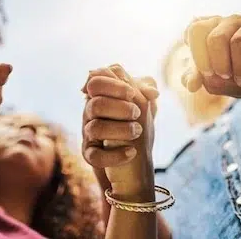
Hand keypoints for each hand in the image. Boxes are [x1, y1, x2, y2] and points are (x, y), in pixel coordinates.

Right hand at [82, 65, 158, 196]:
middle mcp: (90, 113)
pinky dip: (115, 155)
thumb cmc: (134, 123)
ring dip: (120, 129)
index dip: (113, 85)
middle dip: (119, 107)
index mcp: (100, 95)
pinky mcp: (90, 155)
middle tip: (137, 113)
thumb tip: (153, 92)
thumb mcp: (142, 101)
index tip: (132, 93)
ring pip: (95, 128)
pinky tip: (132, 152)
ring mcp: (88, 134)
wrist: (134, 159)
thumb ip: (146, 89)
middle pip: (95, 104)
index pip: (95, 81)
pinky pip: (95, 156)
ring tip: (137, 131)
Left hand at [183, 15, 240, 96]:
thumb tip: (190, 84)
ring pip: (239, 41)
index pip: (195, 30)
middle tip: (225, 77)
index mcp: (212, 28)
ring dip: (240, 67)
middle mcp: (231, 21)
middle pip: (216, 37)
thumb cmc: (237, 70)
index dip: (198, 53)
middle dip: (219, 62)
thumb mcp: (215, 76)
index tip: (207, 73)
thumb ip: (199, 77)